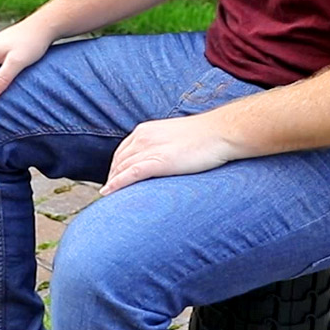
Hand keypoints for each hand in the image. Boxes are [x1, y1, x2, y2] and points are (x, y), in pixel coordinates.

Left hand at [100, 113, 238, 195]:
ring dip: (112, 184)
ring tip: (107, 199)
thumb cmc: (207, 136)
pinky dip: (116, 184)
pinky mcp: (158, 161)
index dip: (115, 168)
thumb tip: (163, 161)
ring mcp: (149, 148)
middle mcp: (143, 137)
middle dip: (111, 178)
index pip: (122, 152)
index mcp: (146, 130)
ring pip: (121, 168)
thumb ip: (164, 147)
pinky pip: (130, 174)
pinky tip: (108, 193)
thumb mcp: (177, 138)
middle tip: (108, 194)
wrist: (222, 132)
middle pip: (118, 161)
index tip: (114, 181)